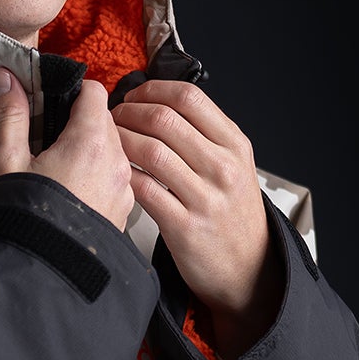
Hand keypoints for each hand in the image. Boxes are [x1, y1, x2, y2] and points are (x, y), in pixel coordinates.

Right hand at [0, 67, 134, 233]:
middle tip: (48, 139)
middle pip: (105, 121)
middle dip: (79, 123)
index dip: (71, 92)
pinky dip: (97, 178)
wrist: (45, 274)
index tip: (51, 104)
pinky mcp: (123, 212)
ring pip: (113, 151)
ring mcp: (124, 189)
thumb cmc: (24, 218)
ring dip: (90, 152)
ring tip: (58, 170)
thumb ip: (9, 115)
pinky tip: (71, 194)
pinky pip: (115, 180)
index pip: (94, 91)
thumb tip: (5, 77)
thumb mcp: (7, 162)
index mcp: (90, 140)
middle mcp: (116, 161)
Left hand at [110, 80, 284, 358]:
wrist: (249, 269)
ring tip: (109, 144)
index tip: (133, 96)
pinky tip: (116, 175)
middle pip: (164, 119)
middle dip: (128, 113)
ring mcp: (206, 198)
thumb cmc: (232, 215)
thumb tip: (160, 103)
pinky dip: (124, 177)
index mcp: (235, 145)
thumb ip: (206, 136)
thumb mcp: (235, 167)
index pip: (189, 97)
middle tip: (112, 119)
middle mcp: (223, 167)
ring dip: (121, 142)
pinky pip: (144, 190)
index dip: (152, 90)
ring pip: (151, 151)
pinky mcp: (185, 226)